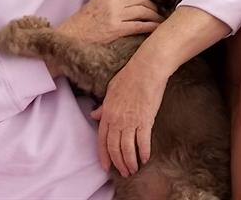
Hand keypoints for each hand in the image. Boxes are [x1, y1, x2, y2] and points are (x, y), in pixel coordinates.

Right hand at [57, 0, 163, 43]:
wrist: (68, 39)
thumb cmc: (80, 27)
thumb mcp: (93, 7)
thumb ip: (109, 3)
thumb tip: (128, 6)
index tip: (152, 4)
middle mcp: (111, 1)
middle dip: (153, 6)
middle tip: (160, 13)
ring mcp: (114, 15)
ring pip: (143, 11)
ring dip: (155, 16)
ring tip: (161, 22)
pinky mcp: (115, 29)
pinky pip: (139, 25)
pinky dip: (151, 27)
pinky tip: (157, 30)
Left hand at [90, 60, 167, 176]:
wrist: (146, 69)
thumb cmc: (129, 76)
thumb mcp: (111, 90)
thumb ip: (103, 106)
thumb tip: (93, 114)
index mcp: (107, 112)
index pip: (102, 139)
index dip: (103, 155)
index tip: (106, 166)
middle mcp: (117, 120)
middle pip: (114, 147)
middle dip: (118, 163)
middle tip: (123, 172)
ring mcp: (131, 121)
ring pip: (127, 148)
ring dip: (130, 162)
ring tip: (133, 169)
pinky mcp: (146, 120)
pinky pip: (143, 142)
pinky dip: (143, 152)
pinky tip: (145, 158)